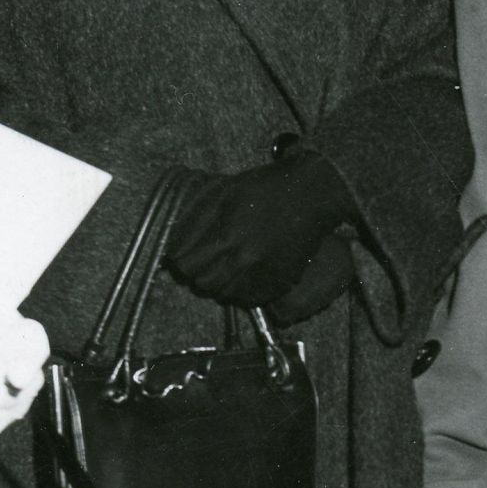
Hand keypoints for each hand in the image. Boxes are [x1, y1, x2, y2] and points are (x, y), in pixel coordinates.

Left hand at [167, 148, 356, 306]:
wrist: (311, 195)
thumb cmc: (266, 188)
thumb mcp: (224, 194)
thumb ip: (197, 220)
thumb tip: (175, 243)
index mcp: (228, 237)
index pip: (187, 266)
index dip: (181, 261)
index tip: (183, 256)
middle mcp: (246, 261)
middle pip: (205, 285)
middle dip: (199, 274)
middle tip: (203, 262)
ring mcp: (266, 274)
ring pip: (227, 295)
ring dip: (220, 284)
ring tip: (224, 268)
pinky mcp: (282, 281)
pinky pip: (252, 299)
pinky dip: (243, 291)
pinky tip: (244, 274)